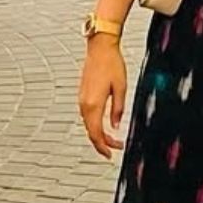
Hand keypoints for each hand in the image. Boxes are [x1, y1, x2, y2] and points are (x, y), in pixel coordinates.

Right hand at [78, 39, 126, 158]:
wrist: (100, 48)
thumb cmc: (111, 64)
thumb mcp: (121, 88)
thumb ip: (118, 109)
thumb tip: (116, 126)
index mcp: (93, 104)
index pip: (96, 133)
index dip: (104, 146)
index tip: (111, 154)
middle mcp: (84, 104)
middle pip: (90, 132)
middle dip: (102, 143)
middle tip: (115, 148)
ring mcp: (82, 99)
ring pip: (88, 125)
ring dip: (99, 134)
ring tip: (112, 139)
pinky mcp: (83, 95)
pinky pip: (87, 116)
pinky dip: (95, 125)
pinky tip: (104, 125)